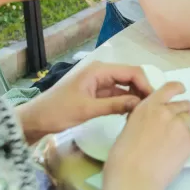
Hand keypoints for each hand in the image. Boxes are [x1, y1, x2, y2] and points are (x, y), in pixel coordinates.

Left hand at [17, 62, 152, 142]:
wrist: (34, 120)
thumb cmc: (57, 112)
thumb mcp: (87, 109)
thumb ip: (115, 105)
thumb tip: (141, 104)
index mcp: (99, 70)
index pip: (132, 72)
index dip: (146, 84)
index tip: (155, 101)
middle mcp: (101, 72)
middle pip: (131, 77)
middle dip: (143, 90)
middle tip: (153, 108)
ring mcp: (99, 82)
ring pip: (125, 86)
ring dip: (135, 97)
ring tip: (145, 112)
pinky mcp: (96, 93)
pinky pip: (117, 94)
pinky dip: (126, 102)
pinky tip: (132, 113)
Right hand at [103, 82, 189, 189]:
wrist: (134, 178)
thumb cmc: (122, 157)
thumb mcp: (129, 128)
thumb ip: (144, 119)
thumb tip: (152, 121)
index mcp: (149, 106)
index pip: (170, 88)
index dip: (177, 88)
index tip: (181, 90)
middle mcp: (167, 112)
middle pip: (183, 105)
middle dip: (181, 111)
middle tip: (175, 123)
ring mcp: (181, 126)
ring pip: (189, 120)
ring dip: (183, 125)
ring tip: (173, 141)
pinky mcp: (189, 141)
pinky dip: (185, 142)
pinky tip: (174, 153)